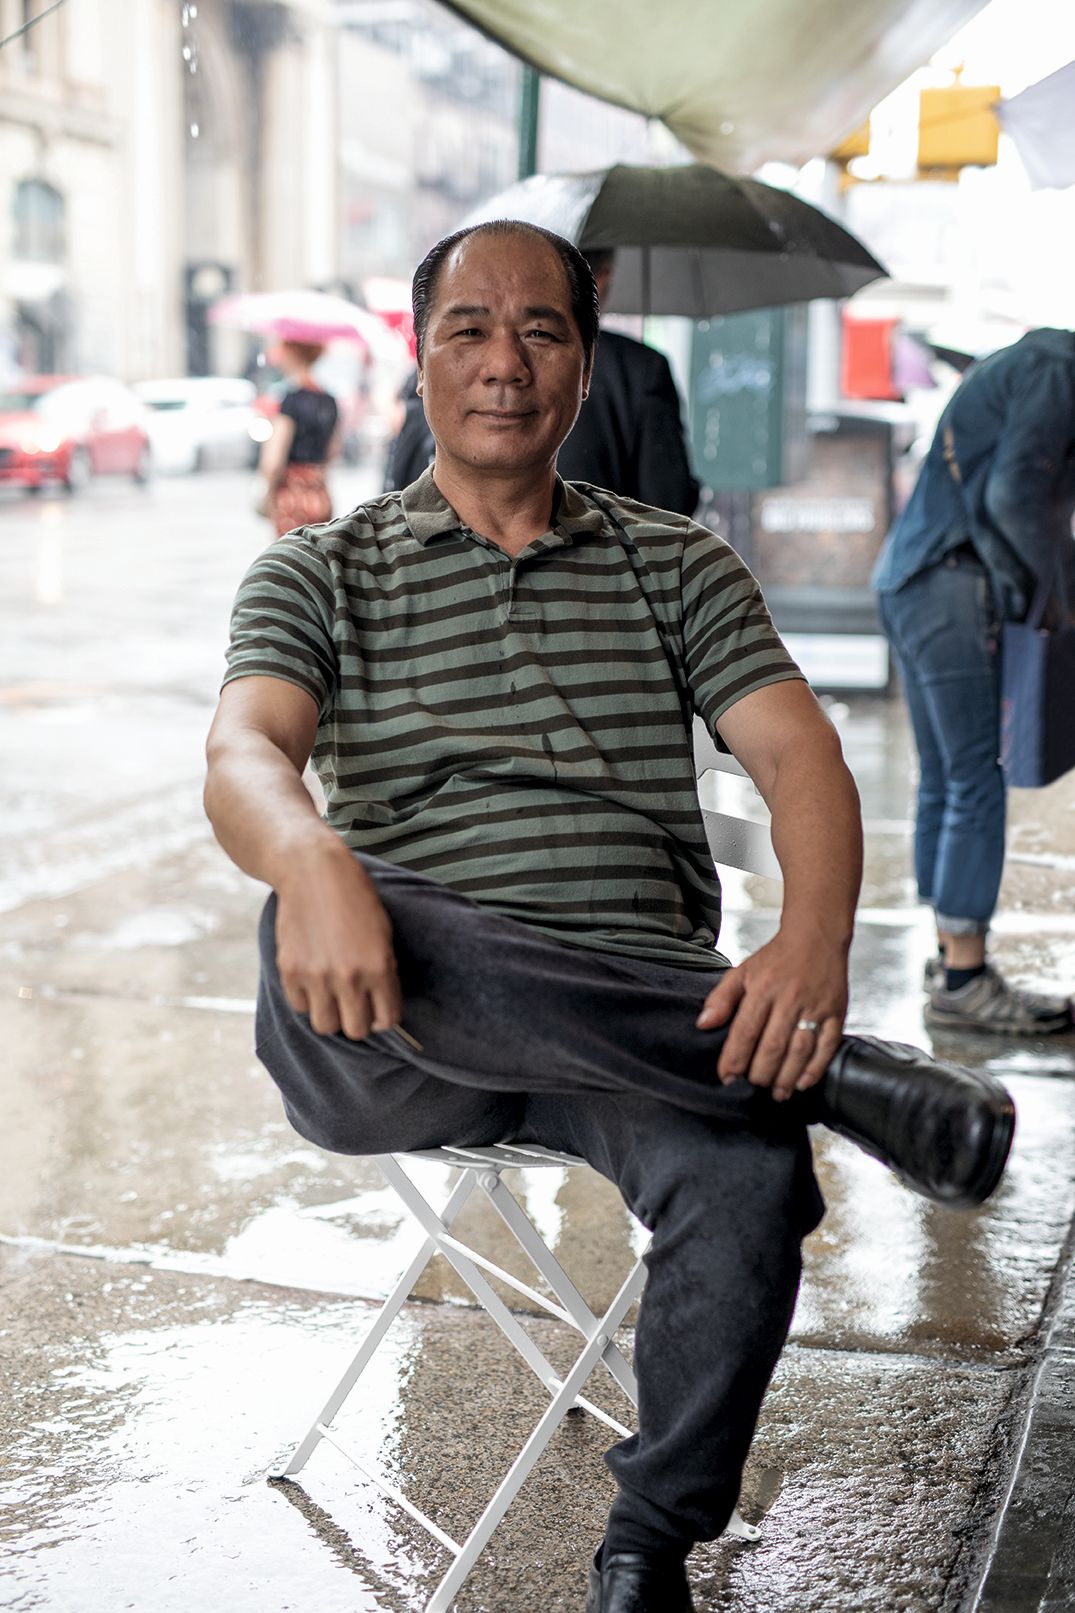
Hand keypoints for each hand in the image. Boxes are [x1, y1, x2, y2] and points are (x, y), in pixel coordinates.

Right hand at [274, 847, 401, 1039]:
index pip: (387, 1020)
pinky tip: (311, 978)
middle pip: (356, 1030)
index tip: (377, 1011)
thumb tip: (380, 1009)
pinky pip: (299, 1005)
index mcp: (379, 967)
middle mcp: (349, 977)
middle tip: (353, 1005)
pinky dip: (306, 998)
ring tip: (331, 996)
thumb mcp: (382, 934)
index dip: (383, 1018)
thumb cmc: (354, 899)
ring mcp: (317, 976)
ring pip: (325, 1026)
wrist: (313, 872)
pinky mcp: (290, 970)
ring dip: (330, 1015)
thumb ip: (383, 972)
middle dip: (357, 1020)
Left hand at [695, 927, 847, 1100]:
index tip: (726, 1077)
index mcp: (763, 988)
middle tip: (752, 1088)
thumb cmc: (777, 958)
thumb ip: (721, 998)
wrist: (816, 936)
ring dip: (787, 1077)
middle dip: (761, 1073)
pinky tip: (803, 1083)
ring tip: (777, 1093)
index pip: (745, 1030)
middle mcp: (790, 999)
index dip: (734, 1058)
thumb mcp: (742, 971)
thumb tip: (704, 1024)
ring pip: (800, 1049)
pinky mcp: (837, 1012)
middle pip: (773, 1045)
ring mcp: (816, 1007)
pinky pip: (828, 1045)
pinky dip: (816, 1067)